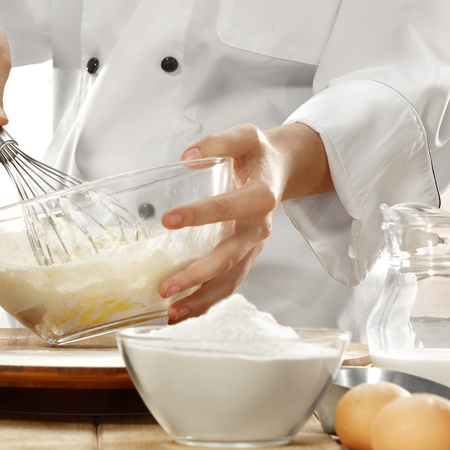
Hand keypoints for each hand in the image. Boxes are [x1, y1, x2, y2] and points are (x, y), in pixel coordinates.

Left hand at [158, 123, 333, 321]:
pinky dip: (207, 302)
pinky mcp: (245, 258)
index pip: (227, 207)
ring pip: (230, 281)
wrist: (283, 170)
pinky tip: (181, 313)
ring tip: (171, 313)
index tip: (168, 219)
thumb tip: (187, 157)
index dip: (199, 214)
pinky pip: (228, 285)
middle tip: (166, 287)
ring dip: (202, 299)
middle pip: (229, 257)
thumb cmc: (258, 153)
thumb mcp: (244, 136)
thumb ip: (218, 143)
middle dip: (198, 275)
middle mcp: (259, 229)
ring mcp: (253, 248)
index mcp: (260, 197)